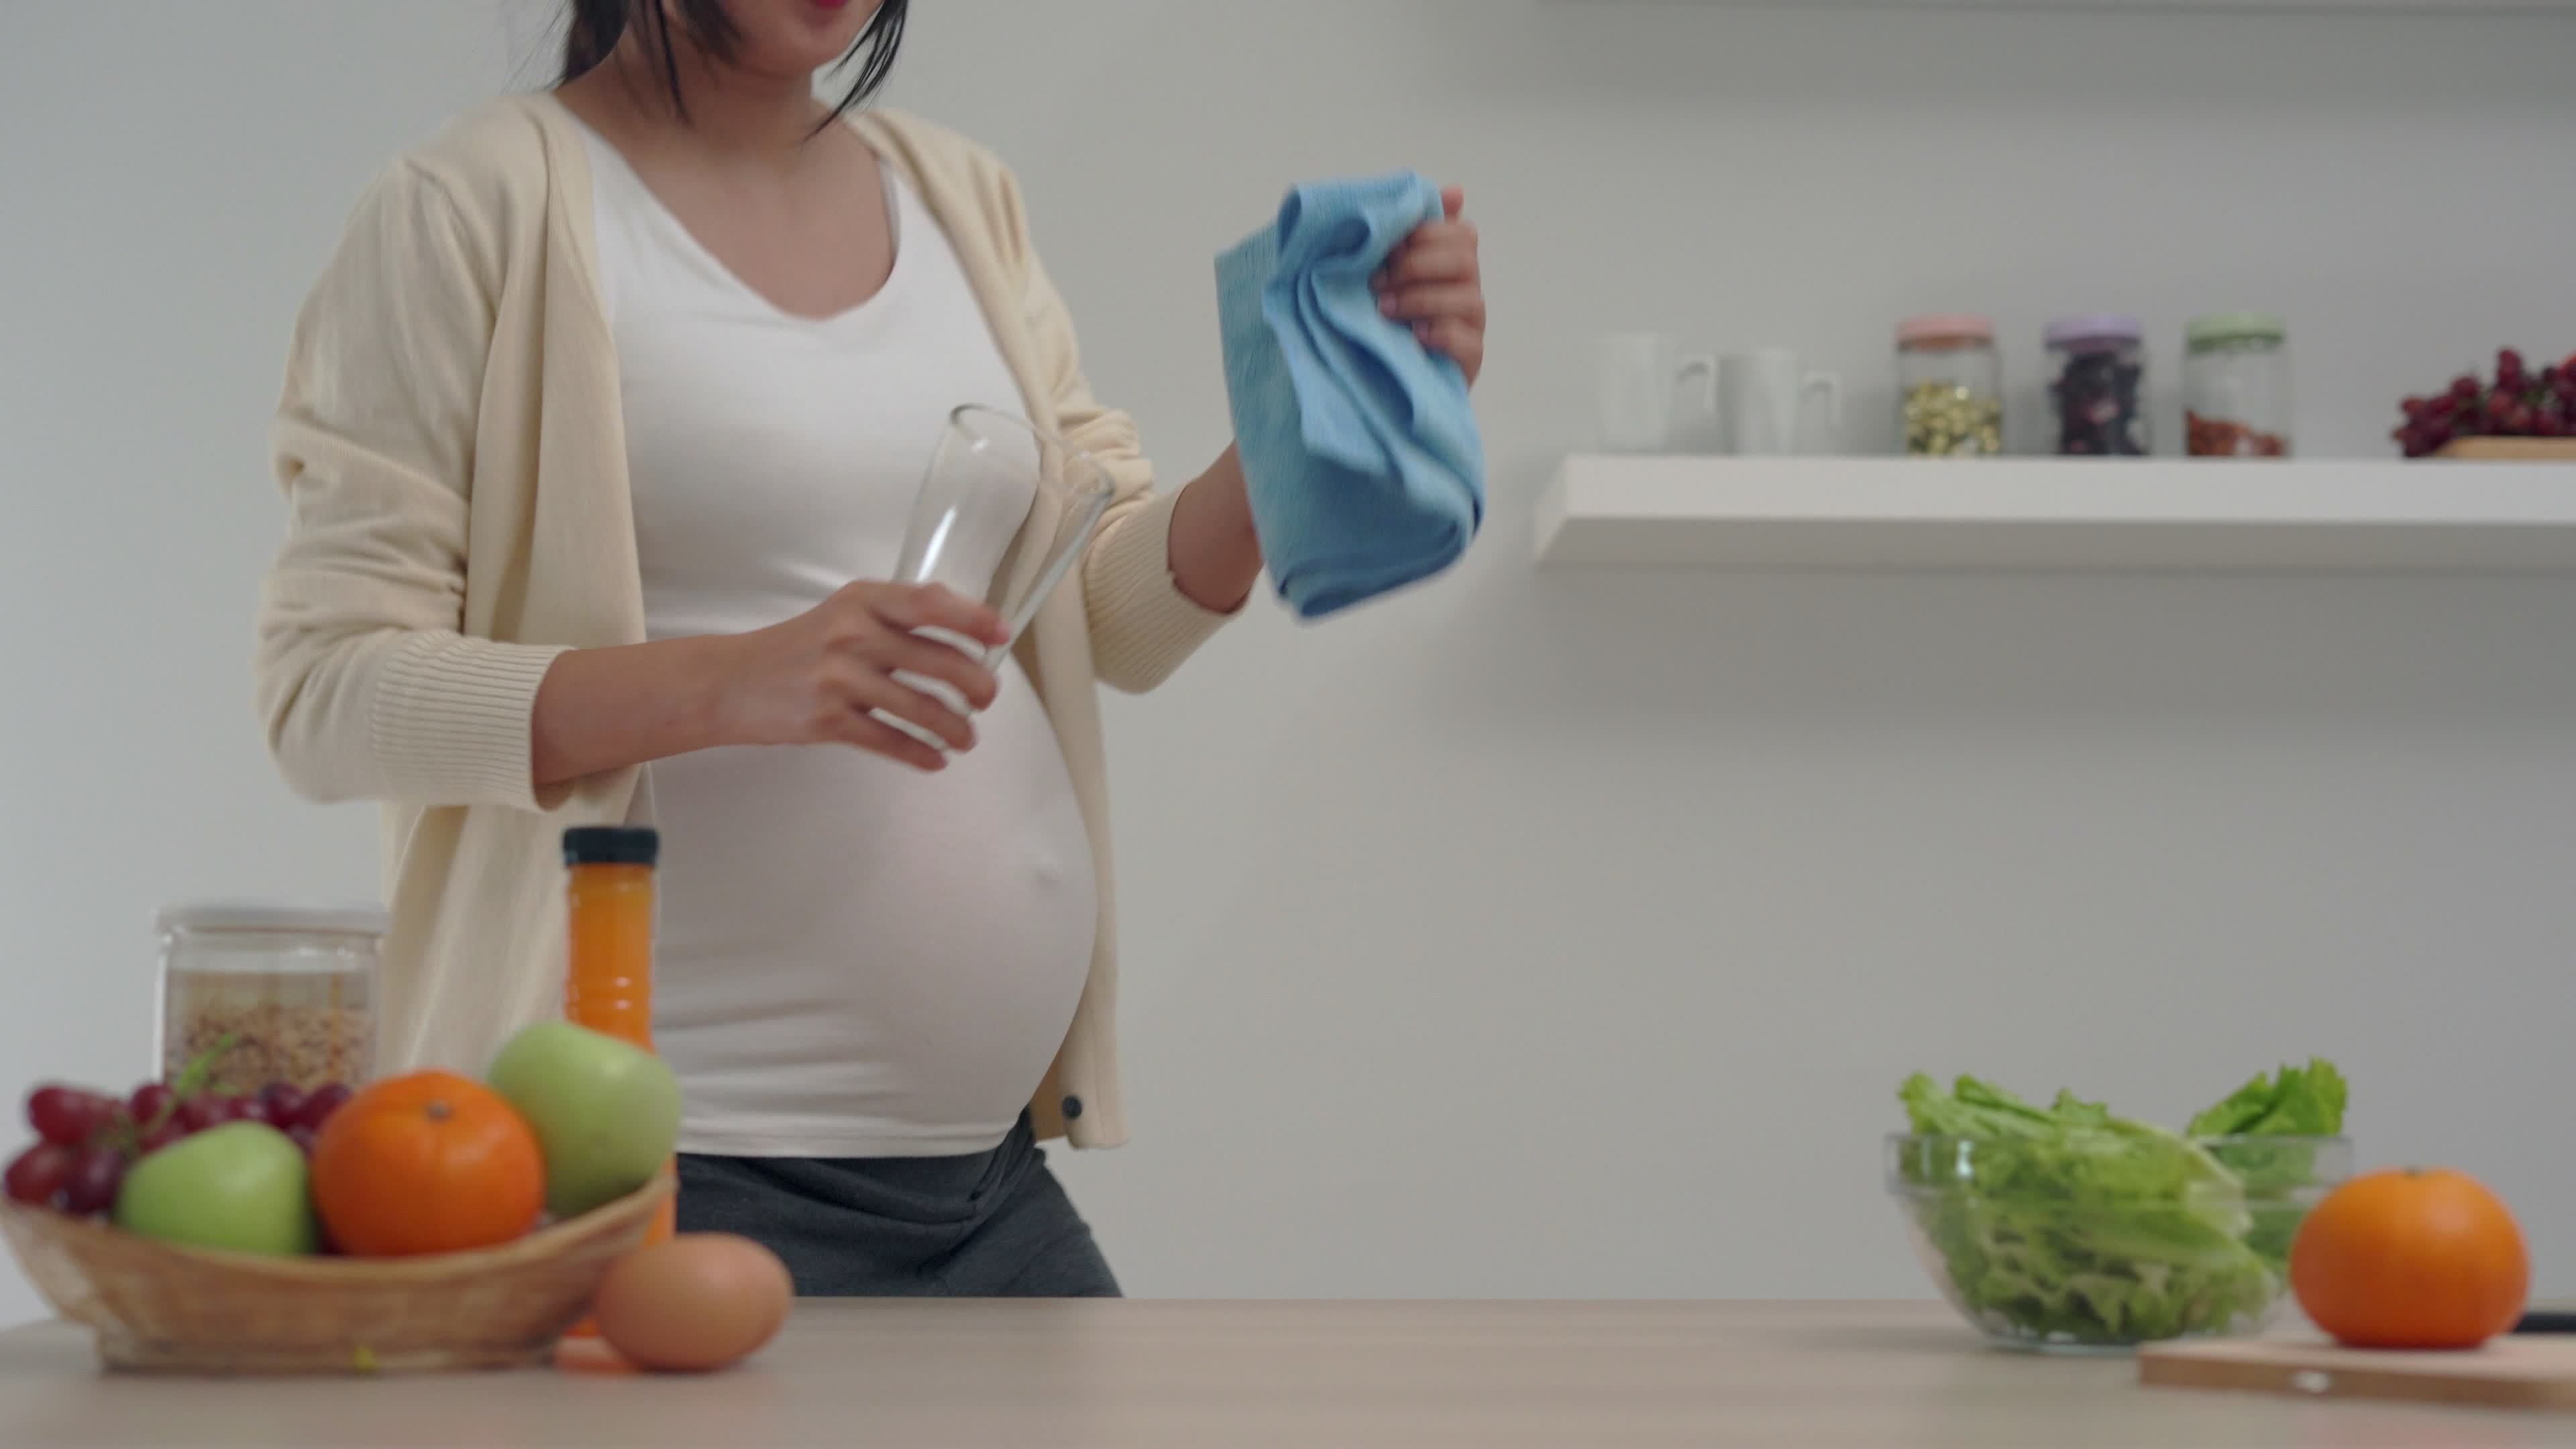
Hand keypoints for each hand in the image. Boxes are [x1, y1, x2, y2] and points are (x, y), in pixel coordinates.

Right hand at [710, 582, 1008, 771]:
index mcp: (862, 600)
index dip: (973, 619)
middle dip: (976, 685)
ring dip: (955, 728)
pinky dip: (920, 754)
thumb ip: (895, 614)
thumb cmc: (797, 647)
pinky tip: (935, 760)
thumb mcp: (843, 613)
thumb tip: (963, 622)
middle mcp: (853, 634)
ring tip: (966, 738)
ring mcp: (839, 678)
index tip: (1002, 634)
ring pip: (920, 707)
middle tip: (987, 698)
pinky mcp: (828, 720)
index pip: (929, 603)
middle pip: (938, 661)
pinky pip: (890, 741)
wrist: (729, 682)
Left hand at [1376, 186, 1484, 385]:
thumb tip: (1456, 190)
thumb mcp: (1391, 269)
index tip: (1389, 248)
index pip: (1461, 232)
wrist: (1385, 374)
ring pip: (1468, 299)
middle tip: (1378, 280)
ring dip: (1421, 299)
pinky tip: (1414, 336)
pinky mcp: (1470, 359)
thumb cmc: (1388, 314)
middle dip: (1418, 265)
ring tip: (1384, 309)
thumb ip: (1411, 230)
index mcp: (1453, 262)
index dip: (1427, 234)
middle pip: (1466, 260)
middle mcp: (1468, 289)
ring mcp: (1473, 325)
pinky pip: (1466, 341)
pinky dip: (1440, 334)